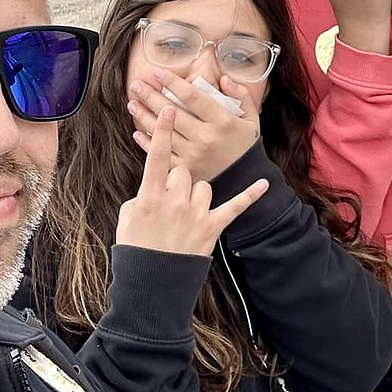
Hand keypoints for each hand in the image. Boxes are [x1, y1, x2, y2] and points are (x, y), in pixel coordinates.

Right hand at [116, 109, 268, 256]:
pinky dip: (249, 196)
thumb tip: (154, 186)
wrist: (152, 284)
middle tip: (170, 198)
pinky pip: (234, 206)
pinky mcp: (212, 227)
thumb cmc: (136, 251)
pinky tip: (263, 184)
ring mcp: (195, 213)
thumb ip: (142, 196)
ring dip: (196, 194)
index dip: (162, 130)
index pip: (157, 156)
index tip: (169, 107)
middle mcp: (174, 201)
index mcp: (150, 196)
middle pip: (182, 170)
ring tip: (185, 214)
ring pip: (203, 186)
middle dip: (178, 179)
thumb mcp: (128, 219)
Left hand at [128, 68, 259, 182]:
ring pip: (163, 133)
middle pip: (172, 113)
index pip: (193, 97)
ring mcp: (194, 155)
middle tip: (137, 85)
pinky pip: (162, 154)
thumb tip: (223, 78)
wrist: (245, 180)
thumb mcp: (252, 119)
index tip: (157, 73)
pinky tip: (138, 131)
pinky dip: (147, 143)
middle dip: (151, 96)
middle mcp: (206, 138)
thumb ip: (241, 96)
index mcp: (222, 122)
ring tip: (133, 103)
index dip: (173, 83)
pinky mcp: (186, 170)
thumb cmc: (246, 147)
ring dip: (144, 117)